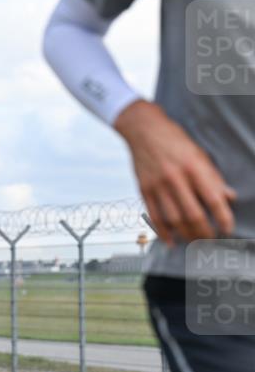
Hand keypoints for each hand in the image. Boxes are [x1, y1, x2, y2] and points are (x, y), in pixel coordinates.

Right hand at [115, 100, 235, 244]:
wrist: (144, 130)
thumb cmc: (175, 141)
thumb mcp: (199, 154)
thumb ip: (213, 177)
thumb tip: (228, 197)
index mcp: (194, 167)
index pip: (213, 199)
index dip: (223, 218)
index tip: (228, 229)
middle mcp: (175, 178)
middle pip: (192, 214)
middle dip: (204, 232)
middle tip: (211, 239)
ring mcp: (157, 186)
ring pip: (173, 219)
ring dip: (186, 235)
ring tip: (194, 241)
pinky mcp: (144, 190)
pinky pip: (154, 217)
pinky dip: (163, 232)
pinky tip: (171, 241)